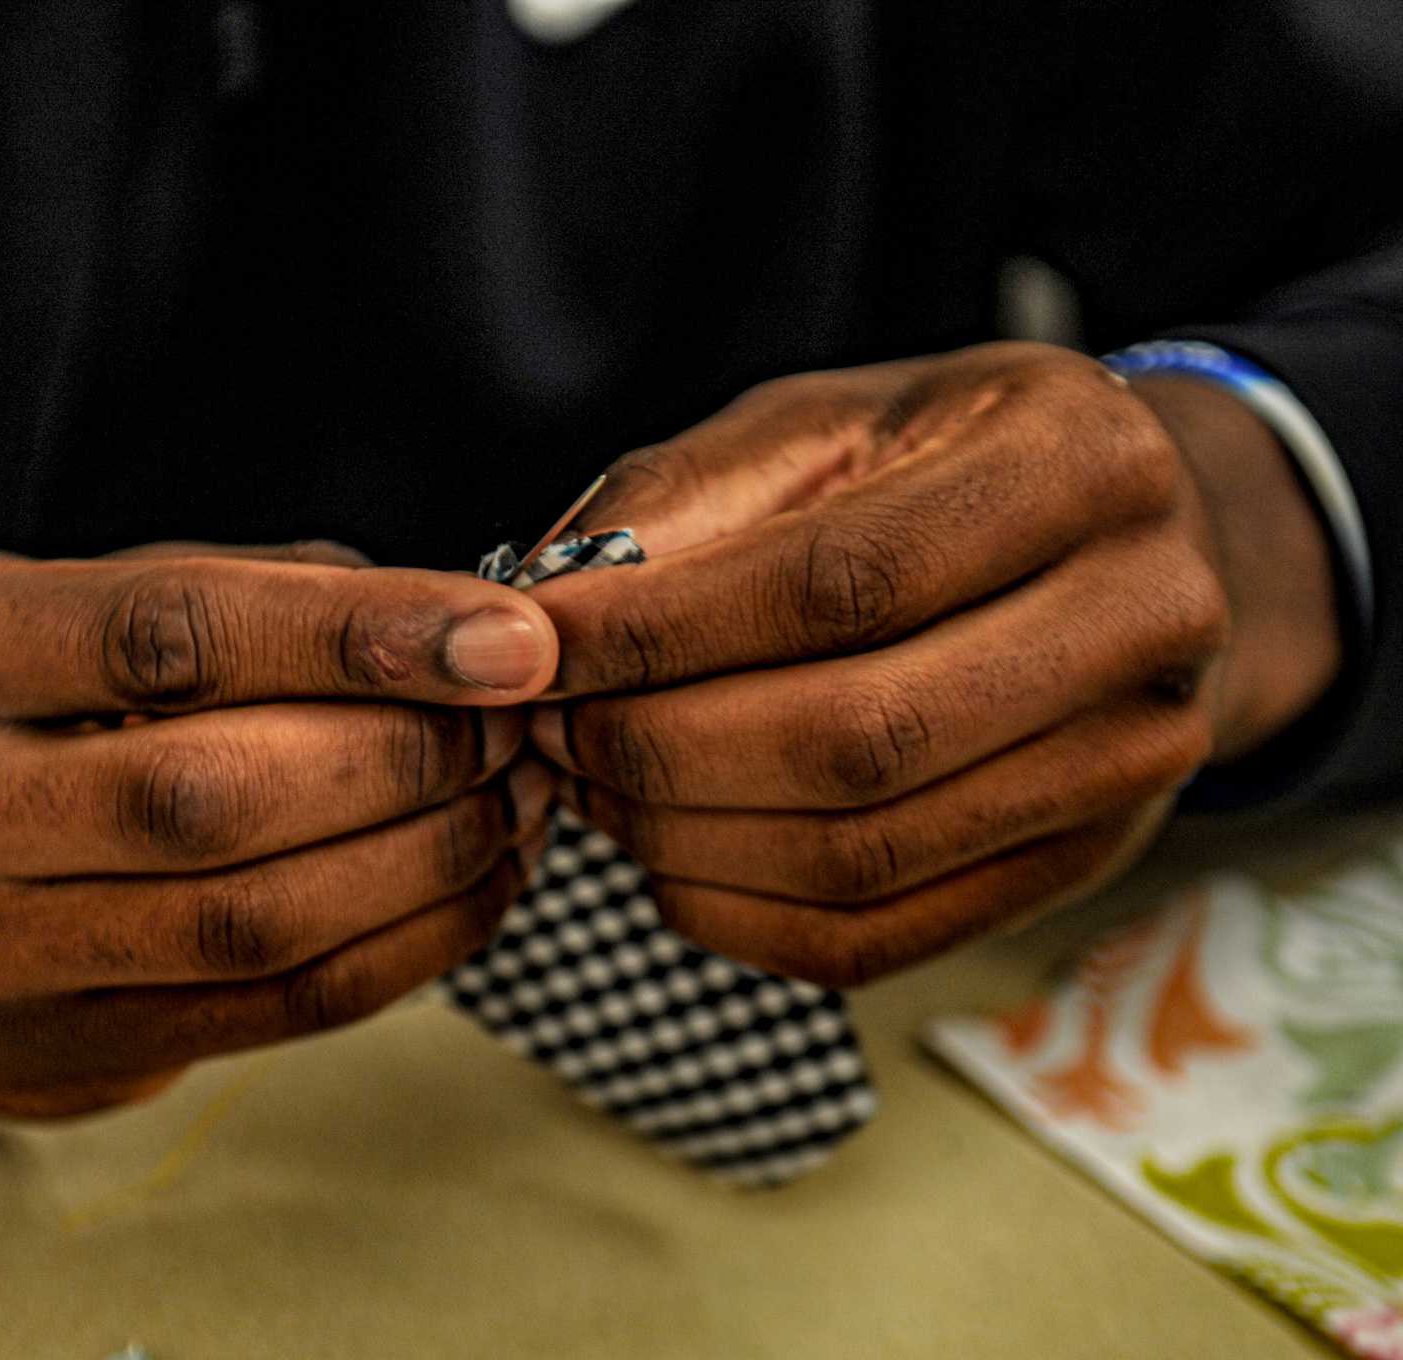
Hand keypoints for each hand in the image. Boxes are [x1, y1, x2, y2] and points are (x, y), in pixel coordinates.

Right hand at [0, 542, 559, 1116]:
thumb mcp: (34, 604)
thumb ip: (217, 589)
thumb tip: (433, 611)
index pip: (165, 637)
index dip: (354, 634)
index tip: (506, 634)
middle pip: (212, 797)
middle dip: (407, 755)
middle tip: (518, 717)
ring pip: (256, 924)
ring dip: (429, 858)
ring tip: (516, 794)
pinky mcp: (66, 1058)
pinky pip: (277, 1012)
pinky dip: (407, 947)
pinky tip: (471, 882)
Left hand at [527, 341, 1340, 986]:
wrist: (1127, 537)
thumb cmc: (942, 464)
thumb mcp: (824, 424)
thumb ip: (684, 499)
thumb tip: (541, 612)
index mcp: (1076, 461)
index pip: (839, 581)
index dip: (662, 632)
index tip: (535, 647)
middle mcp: (1143, 612)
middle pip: (858, 736)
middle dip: (660, 749)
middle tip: (551, 731)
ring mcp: (1134, 756)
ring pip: (863, 852)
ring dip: (684, 840)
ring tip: (593, 787)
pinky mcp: (1087, 860)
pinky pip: (882, 938)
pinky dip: (738, 919)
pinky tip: (664, 862)